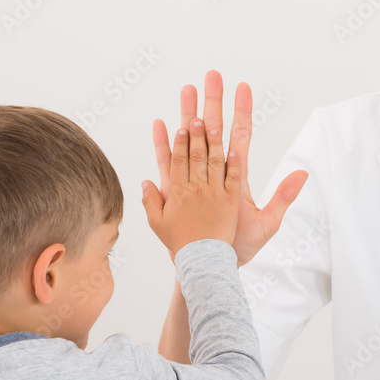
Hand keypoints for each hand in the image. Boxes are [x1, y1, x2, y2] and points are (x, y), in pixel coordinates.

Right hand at [141, 116, 239, 258]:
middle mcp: (196, 188)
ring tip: (213, 125)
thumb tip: (145, 181)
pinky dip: (233, 164)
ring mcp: (215, 193)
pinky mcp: (231, 202)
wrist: (201, 262)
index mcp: (178, 192)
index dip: (179, 142)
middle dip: (196, 133)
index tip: (181, 127)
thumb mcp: (157, 224)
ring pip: (213, 162)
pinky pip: (233, 178)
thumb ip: (150, 201)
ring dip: (214, 142)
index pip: (178, 160)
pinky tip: (233, 151)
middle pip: (196, 154)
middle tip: (197, 116)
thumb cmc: (178, 244)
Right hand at [150, 70, 308, 264]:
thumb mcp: (268, 223)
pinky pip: (168, 162)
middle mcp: (215, 171)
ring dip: (188, 113)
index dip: (242, 112)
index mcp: (236, 175)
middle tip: (212, 75)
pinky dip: (164, 144)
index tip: (244, 87)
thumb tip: (304, 174)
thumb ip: (283, 197)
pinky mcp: (176, 190)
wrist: (214, 265)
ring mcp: (194, 177)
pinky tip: (162, 124)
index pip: (240, 135)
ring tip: (186, 88)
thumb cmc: (241, 245)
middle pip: (214, 129)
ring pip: (190, 138)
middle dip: (213, 102)